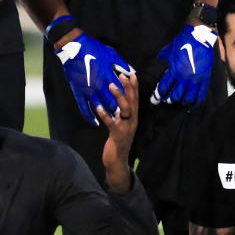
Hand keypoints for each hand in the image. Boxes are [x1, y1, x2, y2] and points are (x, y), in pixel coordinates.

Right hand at [54, 33, 135, 126]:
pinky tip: (95, 121)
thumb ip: (122, 65)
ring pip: (100, 107)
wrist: (74, 48)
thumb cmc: (94, 49)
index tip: (129, 103)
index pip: (122, 93)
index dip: (126, 99)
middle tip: (122, 114)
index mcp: (109, 77)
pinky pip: (84, 108)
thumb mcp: (111, 54)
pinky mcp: (79, 92)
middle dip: (118, 109)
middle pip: (112, 103)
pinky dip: (90, 116)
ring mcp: (88, 90)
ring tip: (111, 117)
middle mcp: (100, 86)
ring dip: (106, 113)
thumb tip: (130, 72)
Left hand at [97, 72, 138, 192]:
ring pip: (126, 110)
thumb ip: (121, 113)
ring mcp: (126, 129)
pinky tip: (99, 107)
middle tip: (122, 75)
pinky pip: (112, 124)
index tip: (132, 74)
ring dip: (119, 97)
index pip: (135, 99)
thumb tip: (118, 99)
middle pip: (132, 102)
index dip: (134, 87)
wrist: (117, 160)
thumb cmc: (118, 140)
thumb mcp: (121, 124)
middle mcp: (132, 122)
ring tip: (111, 86)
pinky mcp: (117, 136)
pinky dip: (106, 115)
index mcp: (133, 118)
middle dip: (128, 88)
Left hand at [151, 23, 216, 105]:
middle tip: (166, 101)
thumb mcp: (168, 53)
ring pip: (188, 98)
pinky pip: (201, 96)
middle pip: (175, 96)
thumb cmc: (181, 43)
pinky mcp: (205, 80)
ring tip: (178, 102)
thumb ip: (163, 63)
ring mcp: (196, 80)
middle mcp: (185, 77)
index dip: (157, 96)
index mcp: (174, 70)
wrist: (199, 37)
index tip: (154, 100)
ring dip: (182, 102)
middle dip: (169, 100)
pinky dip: (195, 103)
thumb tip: (158, 71)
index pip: (163, 88)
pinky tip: (191, 105)